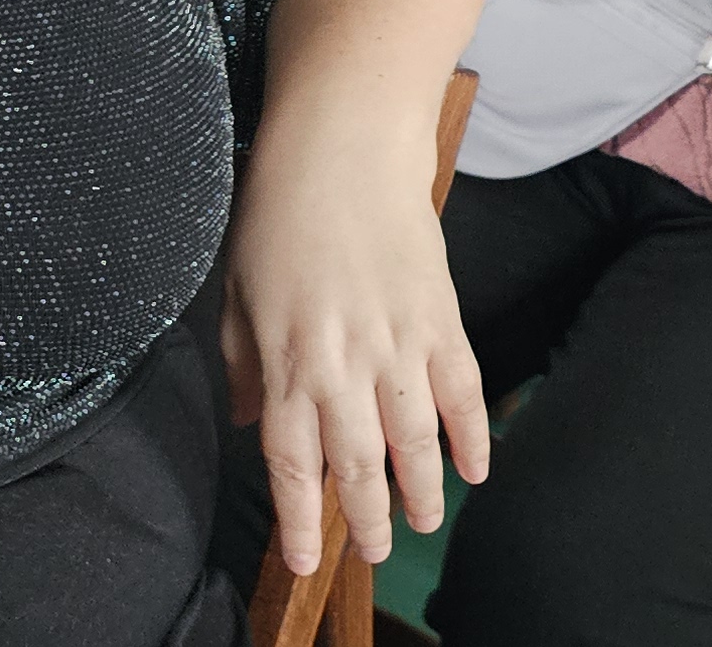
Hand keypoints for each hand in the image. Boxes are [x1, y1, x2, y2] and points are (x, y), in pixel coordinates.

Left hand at [222, 149, 489, 575]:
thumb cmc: (278, 215)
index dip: (300, 522)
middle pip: (358, 466)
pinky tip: (475, 469)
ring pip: (414, 442)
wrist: (342, 151)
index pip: (293, 465)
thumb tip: (245, 423)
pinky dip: (472, 436)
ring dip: (420, 492)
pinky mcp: (440, 319)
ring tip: (421, 524)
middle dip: (366, 519)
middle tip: (372, 550)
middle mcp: (342, 364)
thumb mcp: (236, 294)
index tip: (306, 561)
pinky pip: (462, 392)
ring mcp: (397, 344)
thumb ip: (241, 366)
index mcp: (286, 362)